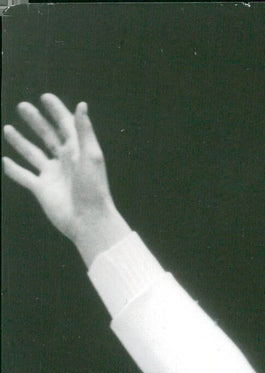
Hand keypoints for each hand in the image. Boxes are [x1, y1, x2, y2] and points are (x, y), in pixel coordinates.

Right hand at [3, 94, 129, 265]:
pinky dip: (13, 169)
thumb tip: (81, 104)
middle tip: (22, 106)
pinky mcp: (42, 190)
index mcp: (77, 151)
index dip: (56, 111)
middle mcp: (64, 161)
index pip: (65, 125)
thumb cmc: (94, 189)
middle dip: (36, 121)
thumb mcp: (91, 156)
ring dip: (20, 142)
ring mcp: (52, 175)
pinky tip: (4, 161)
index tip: (45, 97)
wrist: (89, 221)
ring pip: (32, 154)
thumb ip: (83, 130)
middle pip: (47, 136)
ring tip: (7, 128)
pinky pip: (24, 176)